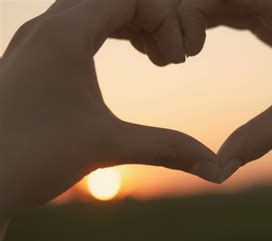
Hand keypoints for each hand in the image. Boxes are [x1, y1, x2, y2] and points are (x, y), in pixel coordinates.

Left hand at [0, 0, 221, 221]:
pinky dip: (111, 31)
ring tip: (155, 57)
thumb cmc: (30, 159)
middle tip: (170, 57)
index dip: (166, 18)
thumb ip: (166, 149)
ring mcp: (37, 39)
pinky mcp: (34, 55)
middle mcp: (47, 26)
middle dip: (152, 19)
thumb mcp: (106, 147)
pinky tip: (128, 56)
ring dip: (132, 23)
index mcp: (65, 34)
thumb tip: (216, 169)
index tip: (178, 59)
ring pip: (95, 7)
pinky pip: (80, 23)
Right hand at [178, 0, 271, 183]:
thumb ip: (260, 136)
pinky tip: (201, 40)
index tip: (170, 43)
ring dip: (203, 16)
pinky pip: (248, 13)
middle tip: (168, 50)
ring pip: (235, 0)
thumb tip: (218, 169)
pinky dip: (221, 22)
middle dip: (191, 12)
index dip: (191, 8)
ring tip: (178, 49)